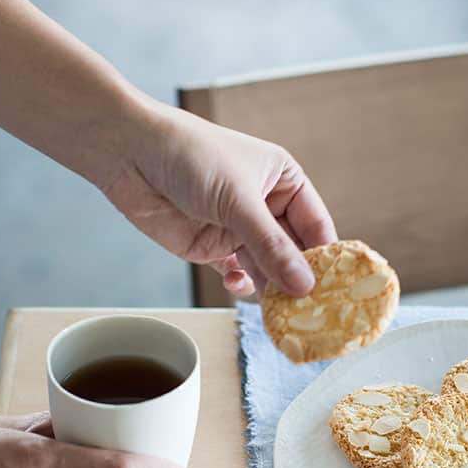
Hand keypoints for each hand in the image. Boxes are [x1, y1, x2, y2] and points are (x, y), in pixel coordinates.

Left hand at [101, 104, 336, 297]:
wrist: (129, 154)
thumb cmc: (190, 157)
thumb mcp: (238, 200)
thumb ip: (271, 246)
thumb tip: (304, 286)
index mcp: (284, 182)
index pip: (317, 226)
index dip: (327, 259)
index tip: (338, 290)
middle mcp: (265, 207)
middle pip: (294, 253)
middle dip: (299, 281)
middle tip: (311, 312)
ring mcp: (238, 230)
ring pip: (267, 269)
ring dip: (272, 290)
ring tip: (282, 312)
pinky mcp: (211, 249)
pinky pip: (238, 275)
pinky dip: (242, 286)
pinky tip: (240, 287)